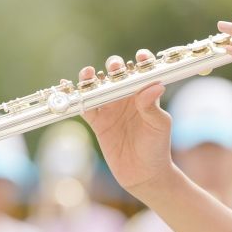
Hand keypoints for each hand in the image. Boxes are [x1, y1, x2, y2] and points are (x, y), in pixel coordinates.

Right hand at [78, 50, 174, 191]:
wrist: (144, 174)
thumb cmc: (157, 147)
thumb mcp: (159, 125)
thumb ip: (152, 106)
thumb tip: (156, 84)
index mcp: (144, 94)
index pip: (142, 72)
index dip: (141, 61)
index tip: (141, 57)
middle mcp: (126, 97)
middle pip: (116, 74)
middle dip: (114, 67)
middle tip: (115, 69)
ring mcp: (111, 108)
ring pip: (98, 86)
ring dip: (93, 78)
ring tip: (90, 74)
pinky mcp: (98, 122)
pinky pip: (85, 106)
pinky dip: (77, 98)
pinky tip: (72, 89)